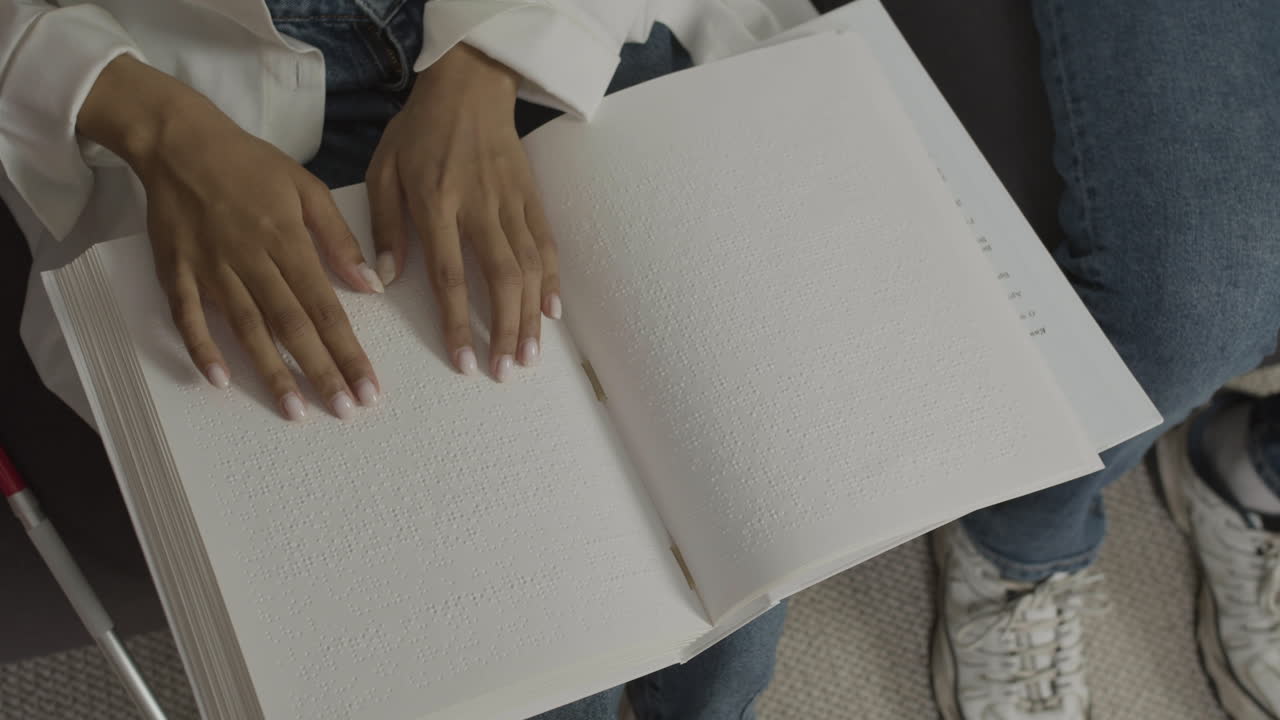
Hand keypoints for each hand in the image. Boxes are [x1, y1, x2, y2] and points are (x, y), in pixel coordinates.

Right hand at [78, 56, 382, 420]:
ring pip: (246, 329)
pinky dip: (201, 348)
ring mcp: (211, 268)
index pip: (325, 307)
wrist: (179, 141)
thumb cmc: (250, 164)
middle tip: (345, 410)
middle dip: (320, 371)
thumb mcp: (307, 188)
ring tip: (294, 411)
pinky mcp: (176, 271)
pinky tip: (220, 380)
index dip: (348, 350)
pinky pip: (188, 316)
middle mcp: (251, 259)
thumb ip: (339, 239)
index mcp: (287, 240)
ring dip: (270, 372)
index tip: (368, 385)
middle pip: (291, 326)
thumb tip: (371, 284)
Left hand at [365, 44, 559, 381]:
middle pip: (501, 278)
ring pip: (529, 267)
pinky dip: (552, 281)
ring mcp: (511, 202)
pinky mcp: (532, 197)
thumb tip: (383, 279)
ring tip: (531, 355)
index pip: (449, 275)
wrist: (470, 84)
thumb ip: (384, 225)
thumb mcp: (383, 169)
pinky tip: (552, 313)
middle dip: (506, 329)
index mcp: (436, 203)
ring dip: (532, 315)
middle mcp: (479, 207)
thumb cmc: (419, 130)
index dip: (458, 322)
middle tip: (507, 371)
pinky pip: (547, 244)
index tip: (464, 362)